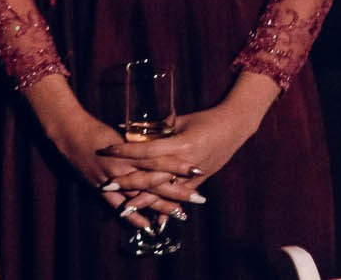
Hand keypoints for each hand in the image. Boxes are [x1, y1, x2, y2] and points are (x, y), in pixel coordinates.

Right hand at [30, 88, 199, 234]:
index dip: (178, 165)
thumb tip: (164, 144)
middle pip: (155, 181)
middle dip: (178, 191)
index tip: (198, 169)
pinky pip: (120, 207)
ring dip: (162, 206)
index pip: (159, 159)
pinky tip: (149, 226)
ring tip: (181, 214)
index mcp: (129, 150)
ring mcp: (111, 180)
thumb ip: (141, 142)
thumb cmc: (96, 129)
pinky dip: (135, 217)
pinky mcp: (101, 188)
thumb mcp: (122, 131)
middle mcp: (122, 167)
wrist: (69, 133)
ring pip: (141, 196)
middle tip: (199, 197)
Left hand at [96, 100, 258, 221]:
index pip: (146, 150)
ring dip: (144, 201)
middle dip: (128, 182)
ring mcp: (194, 176)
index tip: (107, 151)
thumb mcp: (179, 121)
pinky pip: (180, 197)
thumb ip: (156, 129)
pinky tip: (157, 221)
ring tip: (125, 210)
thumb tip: (129, 130)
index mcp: (180, 145)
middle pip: (152, 175)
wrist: (234, 127)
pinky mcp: (200, 182)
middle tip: (107, 186)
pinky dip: (168, 208)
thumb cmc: (204, 119)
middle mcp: (186, 163)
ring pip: (164, 191)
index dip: (126, 151)